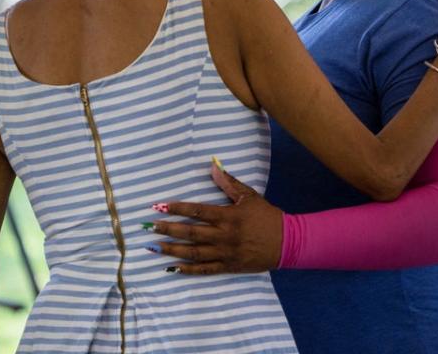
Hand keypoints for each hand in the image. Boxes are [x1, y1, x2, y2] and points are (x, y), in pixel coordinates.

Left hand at [149, 159, 283, 274]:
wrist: (287, 242)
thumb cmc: (267, 216)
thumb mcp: (249, 196)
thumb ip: (228, 183)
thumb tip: (212, 167)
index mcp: (227, 216)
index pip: (197, 211)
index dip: (177, 208)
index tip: (159, 206)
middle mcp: (223, 235)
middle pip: (190, 233)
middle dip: (168, 229)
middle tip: (150, 227)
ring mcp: (225, 253)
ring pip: (194, 252)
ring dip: (172, 250)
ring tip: (154, 247)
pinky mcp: (228, 266)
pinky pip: (205, 269)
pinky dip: (188, 269)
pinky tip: (172, 268)